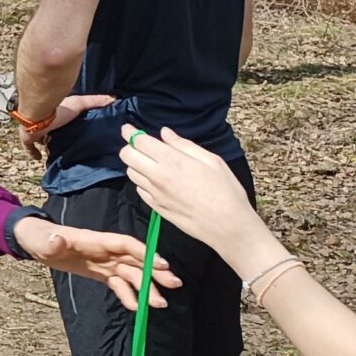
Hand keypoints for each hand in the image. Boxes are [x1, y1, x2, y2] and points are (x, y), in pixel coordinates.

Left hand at [11, 216, 179, 312]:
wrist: (35, 241)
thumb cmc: (39, 236)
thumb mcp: (42, 241)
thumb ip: (51, 242)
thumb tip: (57, 240)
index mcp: (94, 240)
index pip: (125, 244)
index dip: (144, 253)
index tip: (163, 265)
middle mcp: (104, 251)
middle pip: (135, 260)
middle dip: (155, 272)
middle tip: (175, 285)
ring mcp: (103, 262)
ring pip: (131, 274)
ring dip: (146, 287)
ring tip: (160, 304)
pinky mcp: (100, 273)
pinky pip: (118, 284)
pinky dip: (128, 295)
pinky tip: (136, 307)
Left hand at [20, 91, 114, 160]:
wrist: (38, 114)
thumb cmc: (59, 108)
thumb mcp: (80, 103)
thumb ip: (95, 101)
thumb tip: (113, 98)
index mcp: (57, 115)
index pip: (63, 122)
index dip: (68, 126)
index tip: (76, 132)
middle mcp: (46, 123)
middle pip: (52, 132)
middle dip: (58, 137)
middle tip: (68, 146)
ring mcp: (35, 131)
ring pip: (42, 140)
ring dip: (47, 145)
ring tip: (58, 154)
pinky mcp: (28, 139)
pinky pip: (29, 148)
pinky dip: (34, 153)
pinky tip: (40, 158)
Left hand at [119, 124, 282, 272]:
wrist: (229, 227)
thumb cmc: (226, 191)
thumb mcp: (212, 161)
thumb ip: (185, 145)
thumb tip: (165, 133)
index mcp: (172, 161)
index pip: (139, 142)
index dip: (129, 132)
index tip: (127, 128)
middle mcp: (158, 176)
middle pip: (127, 156)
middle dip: (129, 147)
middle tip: (139, 146)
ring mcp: (155, 194)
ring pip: (131, 173)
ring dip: (135, 165)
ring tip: (149, 163)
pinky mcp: (156, 208)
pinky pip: (140, 190)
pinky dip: (142, 182)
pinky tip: (155, 181)